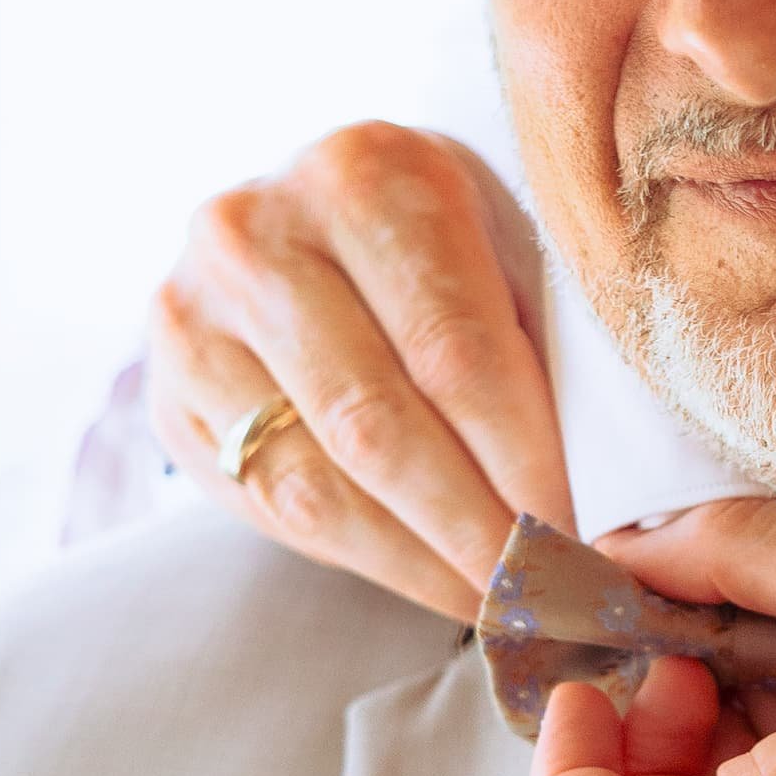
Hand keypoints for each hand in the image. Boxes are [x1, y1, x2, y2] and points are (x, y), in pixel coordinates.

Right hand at [147, 123, 572, 618]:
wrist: (305, 214)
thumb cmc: (443, 237)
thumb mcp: (503, 241)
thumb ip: (541, 341)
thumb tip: (611, 498)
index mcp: (368, 174)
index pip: (453, 347)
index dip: (520, 458)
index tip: (580, 533)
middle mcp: (257, 232)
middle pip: (375, 422)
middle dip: (470, 527)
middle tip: (541, 593)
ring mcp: (190, 312)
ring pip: (312, 480)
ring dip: (415, 561)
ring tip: (493, 602)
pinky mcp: (164, 390)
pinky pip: (267, 504)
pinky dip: (358, 555)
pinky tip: (423, 575)